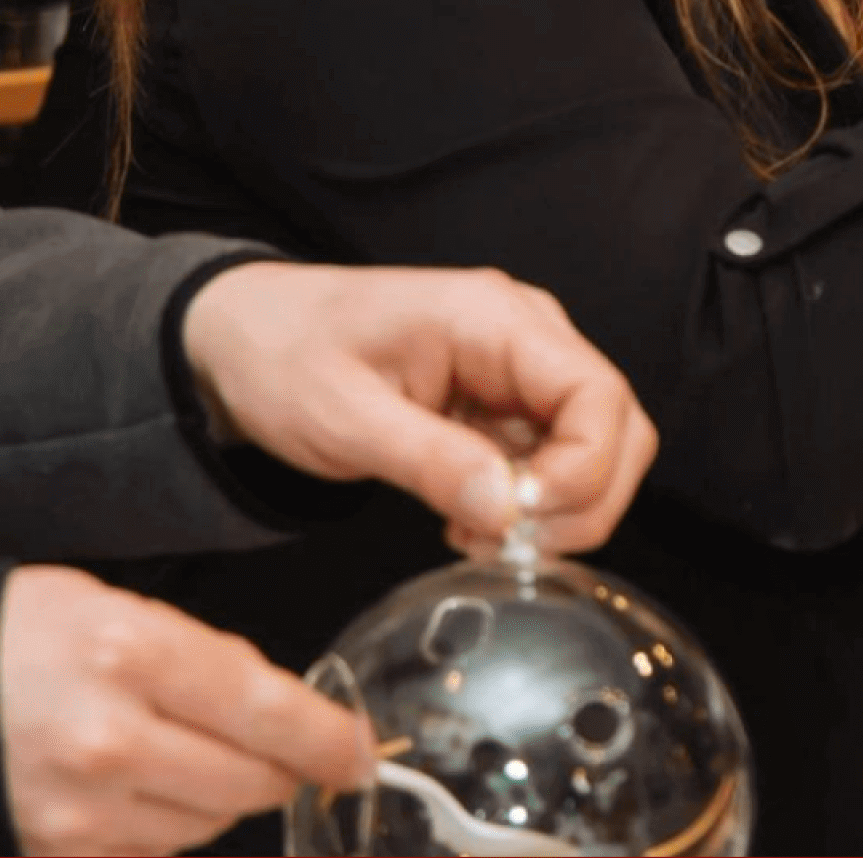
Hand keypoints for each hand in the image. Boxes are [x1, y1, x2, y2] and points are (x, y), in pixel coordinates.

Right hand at [0, 566, 368, 856]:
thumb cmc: (16, 636)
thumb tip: (286, 714)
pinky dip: (172, 826)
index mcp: (130, 652)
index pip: (267, 709)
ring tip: (189, 754)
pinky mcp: (64, 853)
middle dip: (281, 769)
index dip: (328, 739)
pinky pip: (157, 852)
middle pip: (249, 779)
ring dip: (224, 797)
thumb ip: (202, 659)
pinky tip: (146, 789)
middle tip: (287, 752)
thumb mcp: (112, 608)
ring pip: (210, 823)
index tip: (359, 753)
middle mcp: (111, 739)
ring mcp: (85, 809)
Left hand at [180, 262, 658, 552]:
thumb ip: (429, 460)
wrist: (245, 339)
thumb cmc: (284, 357)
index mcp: (494, 318)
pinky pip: (552, 462)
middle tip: (508, 544)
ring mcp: (518, 371)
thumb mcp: (342, 416)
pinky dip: (527, 507)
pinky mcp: (504, 405)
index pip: (599, 396)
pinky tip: (467, 521)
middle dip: (582, 501)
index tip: (522, 522)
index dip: (584, 471)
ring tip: (474, 534)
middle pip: (617, 427)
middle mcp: (525, 335)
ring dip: (556, 511)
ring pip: (595, 451)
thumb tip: (509, 511)